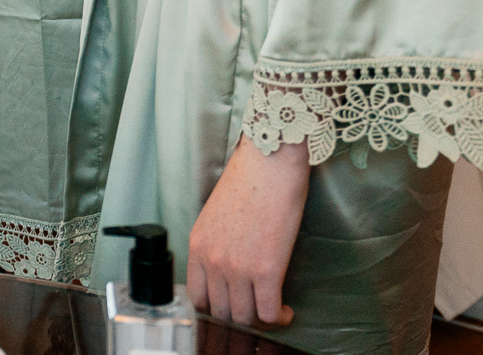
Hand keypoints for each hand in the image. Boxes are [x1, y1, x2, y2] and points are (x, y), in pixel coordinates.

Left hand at [187, 138, 308, 328]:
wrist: (270, 164)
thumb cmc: (248, 182)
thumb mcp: (216, 215)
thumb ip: (216, 244)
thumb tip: (226, 269)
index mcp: (198, 245)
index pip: (197, 297)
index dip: (216, 307)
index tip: (232, 304)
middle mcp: (213, 260)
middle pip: (221, 311)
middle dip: (240, 314)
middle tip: (256, 307)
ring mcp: (238, 267)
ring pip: (245, 317)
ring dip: (260, 319)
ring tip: (272, 309)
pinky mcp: (267, 270)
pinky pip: (268, 313)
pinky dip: (278, 317)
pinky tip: (285, 310)